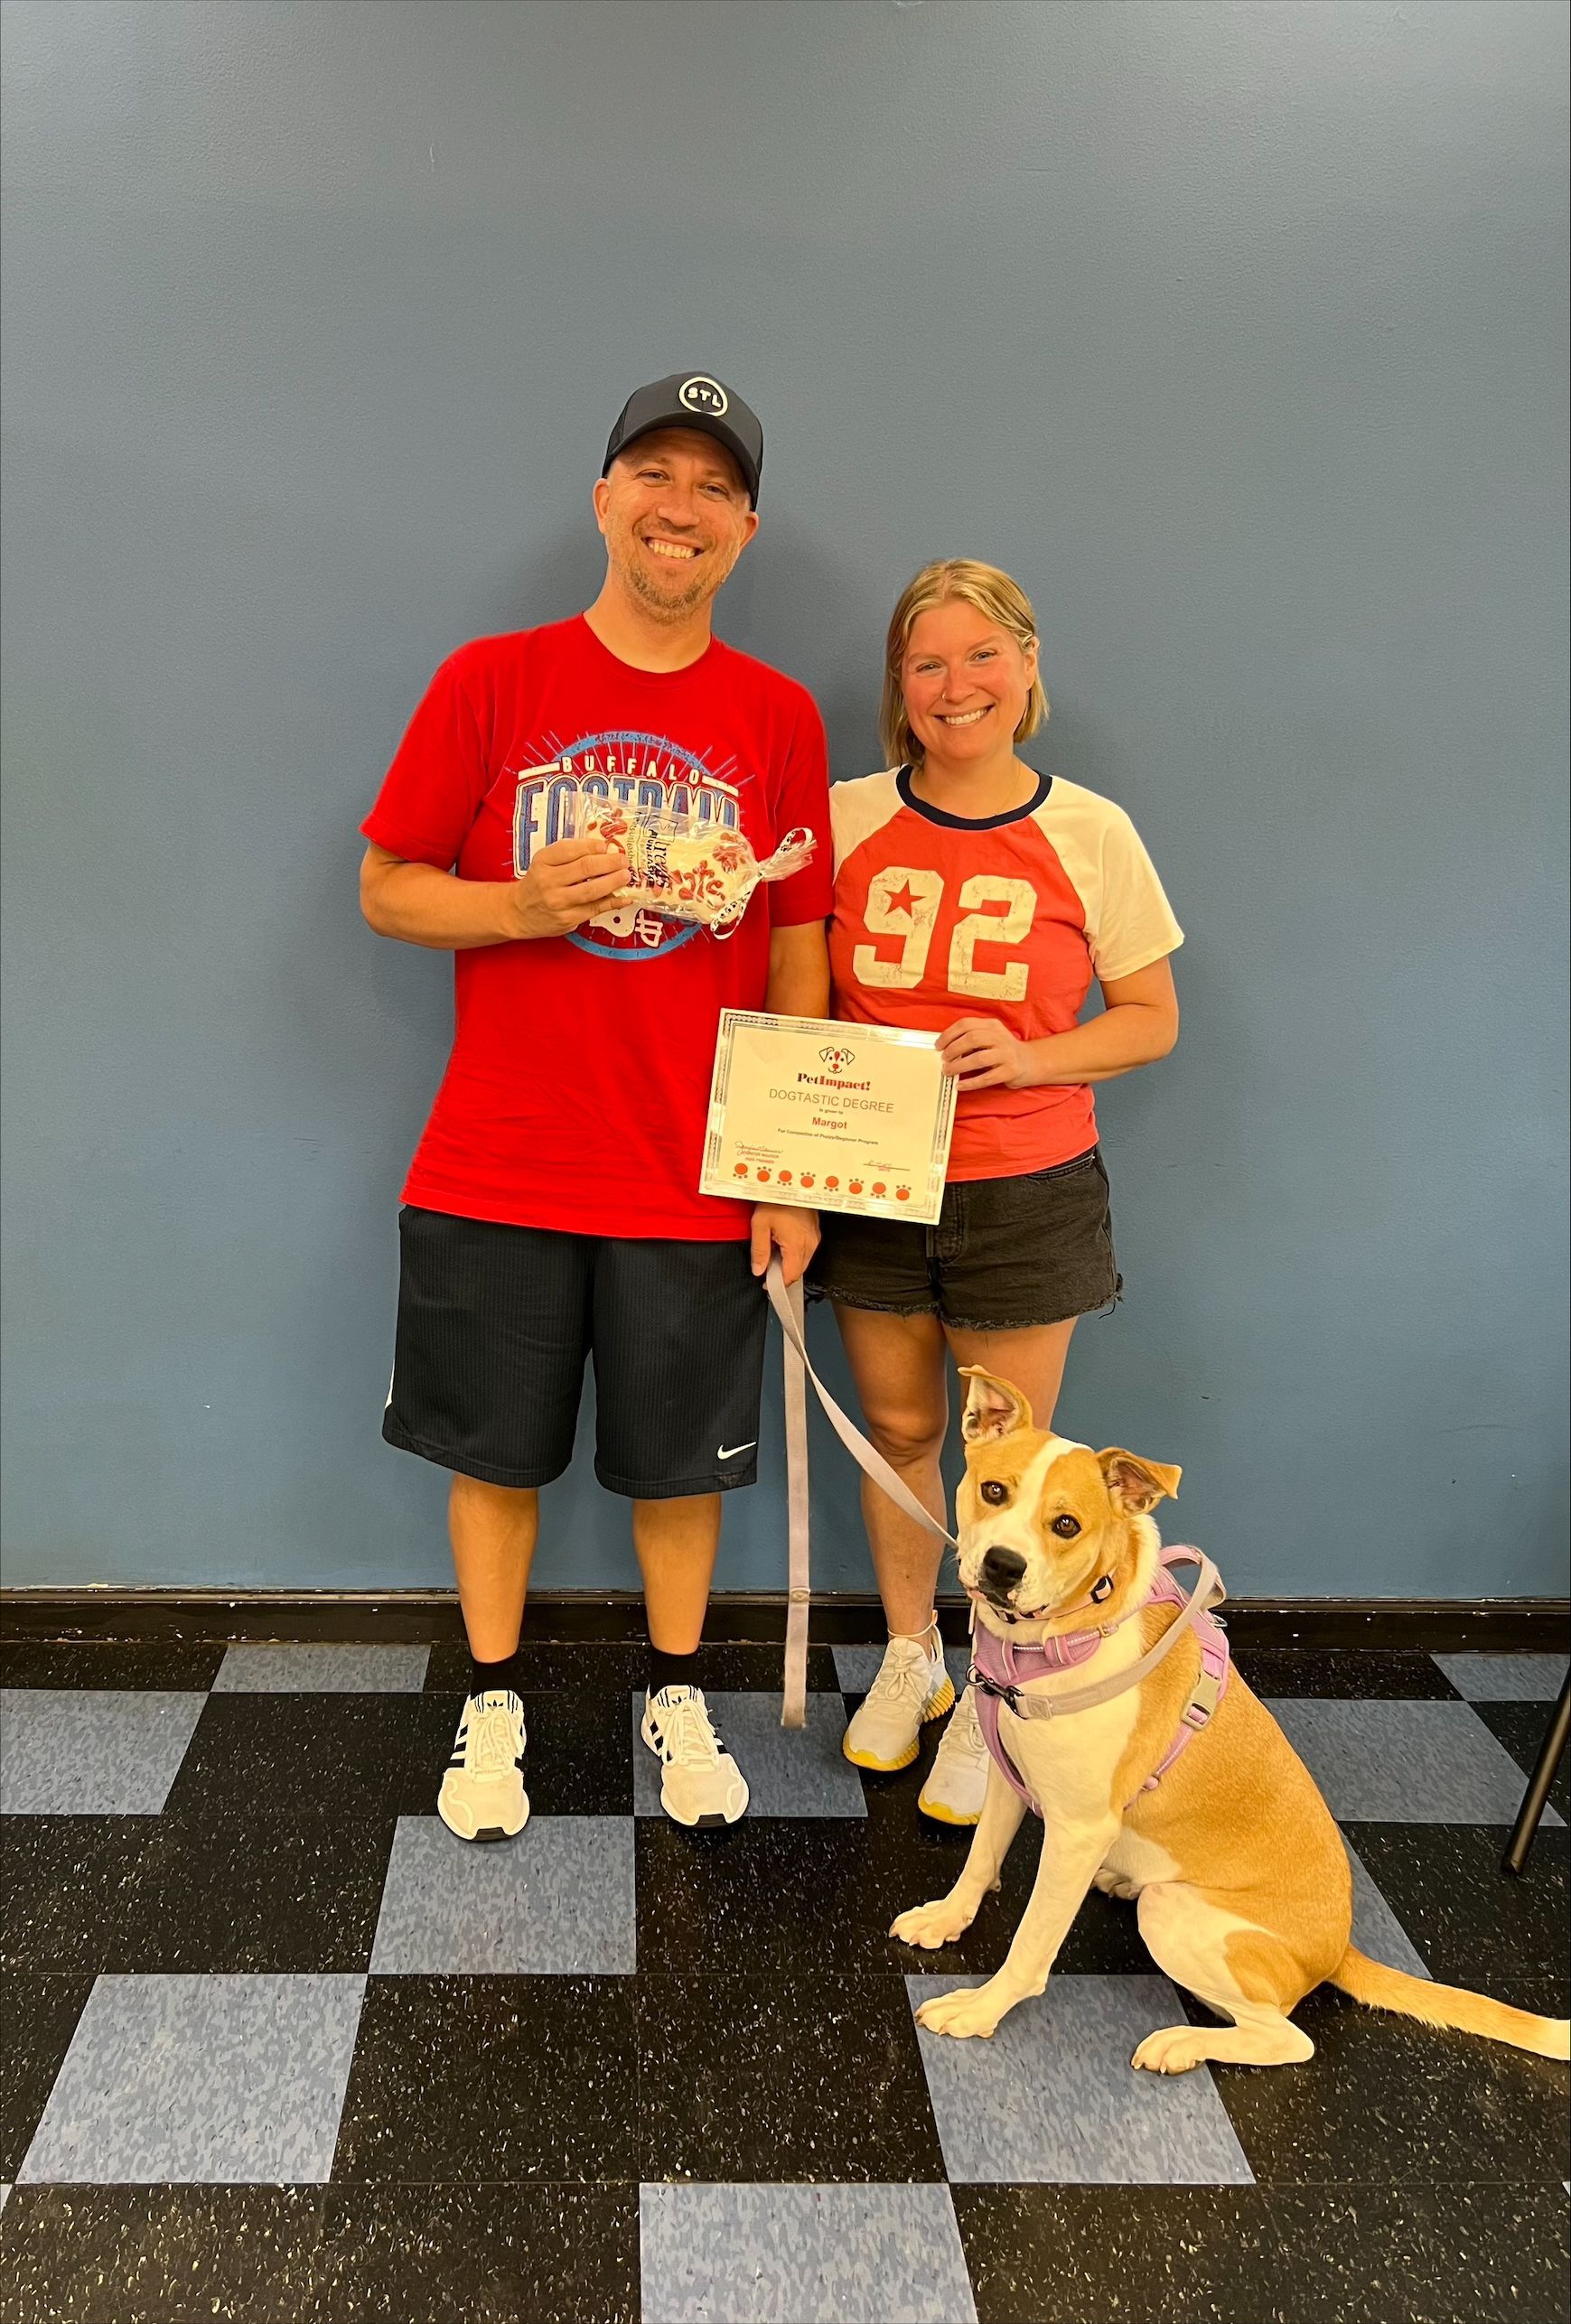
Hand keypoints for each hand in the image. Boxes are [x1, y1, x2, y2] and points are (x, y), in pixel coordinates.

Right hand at [507, 836, 629, 938]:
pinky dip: (612, 903)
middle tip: (623, 860)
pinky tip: (625, 898)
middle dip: (609, 863)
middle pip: (584, 869)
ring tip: (626, 875)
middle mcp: (548, 881)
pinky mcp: (567, 919)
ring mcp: (558, 902)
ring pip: (591, 891)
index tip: (607, 845)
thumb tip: (603, 850)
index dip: (592, 846)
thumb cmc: (538, 882)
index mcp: (543, 861)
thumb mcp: (545, 862)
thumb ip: (570, 854)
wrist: (519, 912)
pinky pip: (594, 909)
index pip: (570, 849)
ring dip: (613, 882)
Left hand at [750, 1203, 819, 1285]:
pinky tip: (784, 1246)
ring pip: (803, 1262)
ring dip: (790, 1264)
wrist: (791, 1183)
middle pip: (798, 1271)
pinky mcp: (815, 1233)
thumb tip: (758, 1271)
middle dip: (783, 1275)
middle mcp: (810, 1244)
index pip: (791, 1276)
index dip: (778, 1283)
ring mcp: (814, 1238)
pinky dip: (795, 1255)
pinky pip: (807, 1251)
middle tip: (768, 1271)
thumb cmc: (775, 1201)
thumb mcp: (760, 1224)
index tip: (766, 1284)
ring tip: (774, 1256)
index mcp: (796, 1245)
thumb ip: (759, 1250)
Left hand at [937, 1017, 1031, 1090]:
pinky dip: (971, 1083)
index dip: (949, 1034)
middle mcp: (1000, 1037)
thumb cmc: (1003, 1050)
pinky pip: (987, 1078)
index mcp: (992, 1025)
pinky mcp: (1010, 1071)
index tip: (938, 1045)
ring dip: (959, 1066)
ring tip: (948, 1071)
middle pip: (972, 1038)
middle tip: (944, 1059)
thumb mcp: (990, 1037)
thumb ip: (972, 1038)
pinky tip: (960, 1085)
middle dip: (953, 1049)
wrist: (1030, 1062)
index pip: (966, 1024)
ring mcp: (1006, 1054)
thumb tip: (946, 1047)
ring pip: (979, 1058)